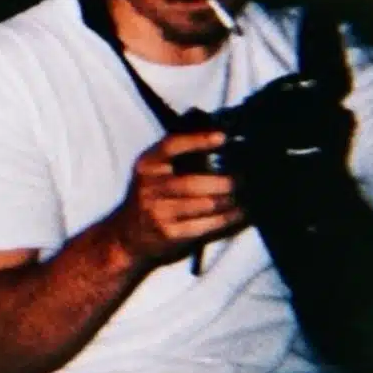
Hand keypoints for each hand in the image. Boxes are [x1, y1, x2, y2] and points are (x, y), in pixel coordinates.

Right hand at [109, 131, 246, 266]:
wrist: (126, 235)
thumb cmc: (149, 197)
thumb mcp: (153, 173)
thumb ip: (177, 157)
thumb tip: (219, 141)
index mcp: (146, 166)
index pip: (171, 146)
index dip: (197, 140)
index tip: (222, 137)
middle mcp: (149, 188)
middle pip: (193, 182)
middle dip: (225, 181)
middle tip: (244, 178)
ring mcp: (158, 212)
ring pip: (204, 204)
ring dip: (230, 200)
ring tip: (245, 195)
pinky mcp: (169, 233)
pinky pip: (206, 224)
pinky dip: (227, 217)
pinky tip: (238, 212)